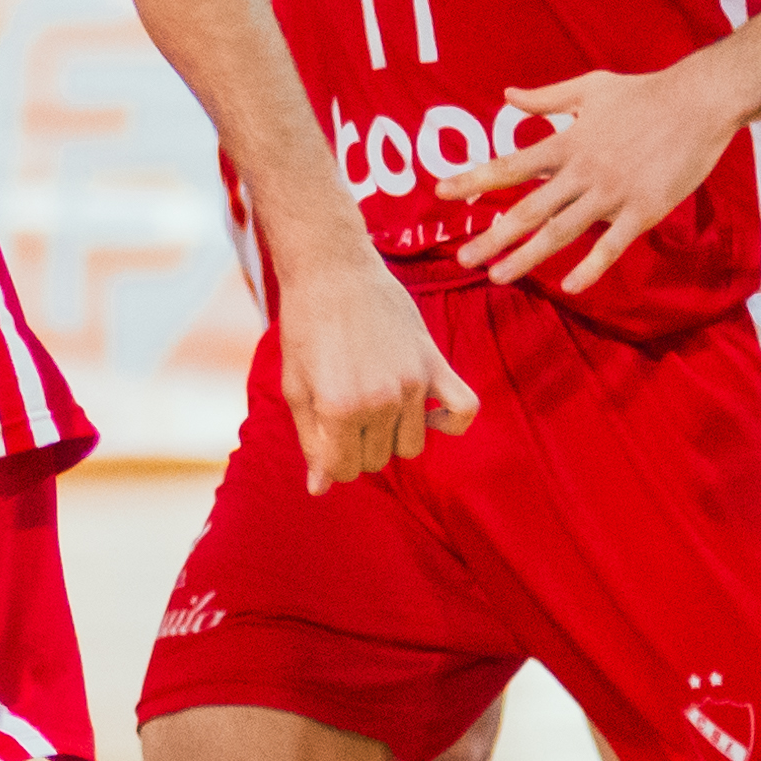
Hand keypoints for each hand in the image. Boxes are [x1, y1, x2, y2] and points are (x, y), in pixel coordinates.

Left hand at [275, 255, 476, 490]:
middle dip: (358, 447)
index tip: (327, 436)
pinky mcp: (434, 363)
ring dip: (392, 436)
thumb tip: (321, 489)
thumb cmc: (306, 327)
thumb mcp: (296, 387)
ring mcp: (412, 383)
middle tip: (345, 411)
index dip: (331, 461)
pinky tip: (427, 416)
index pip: (345, 470)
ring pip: (412, 446)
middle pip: (377, 460)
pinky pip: (464, 410)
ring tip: (374, 406)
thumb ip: (310, 442)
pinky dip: (451, 424)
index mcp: (338, 409)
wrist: (333, 270)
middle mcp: (380, 401)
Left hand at [447, 61, 742, 295]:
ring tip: (497, 276)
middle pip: (529, 208)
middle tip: (461, 258)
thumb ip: (545, 98)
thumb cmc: (644, 92)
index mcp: (567, 142)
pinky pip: (612, 245)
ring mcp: (612, 193)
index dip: (474, 179)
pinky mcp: (644, 210)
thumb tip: (506, 95)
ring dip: (527, 257)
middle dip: (492, 235)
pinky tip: (570, 287)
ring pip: (562, 231)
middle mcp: (583, 170)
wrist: (700, 100)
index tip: (441, 193)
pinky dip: (591, 266)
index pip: (510, 165)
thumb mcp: (590, 87)